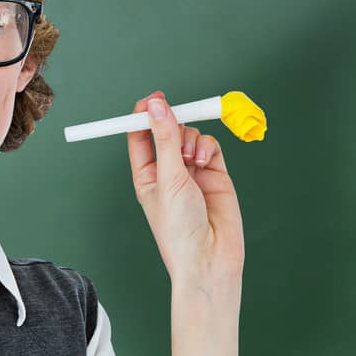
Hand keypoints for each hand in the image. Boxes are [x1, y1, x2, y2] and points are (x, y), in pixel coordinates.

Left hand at [126, 91, 244, 291]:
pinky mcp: (215, 173)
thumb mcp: (168, 178)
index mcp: (145, 174)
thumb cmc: (179, 227)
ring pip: (190, 136)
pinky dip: (207, 147)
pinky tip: (204, 162)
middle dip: (172, 124)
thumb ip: (165, 140)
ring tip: (190, 159)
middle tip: (174, 122)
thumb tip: (155, 106)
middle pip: (167, 131)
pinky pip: (209, 146)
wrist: (211, 256)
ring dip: (190, 140)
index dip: (144, 116)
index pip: (140, 137)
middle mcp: (168, 171)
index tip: (151, 99)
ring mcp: (192, 171)